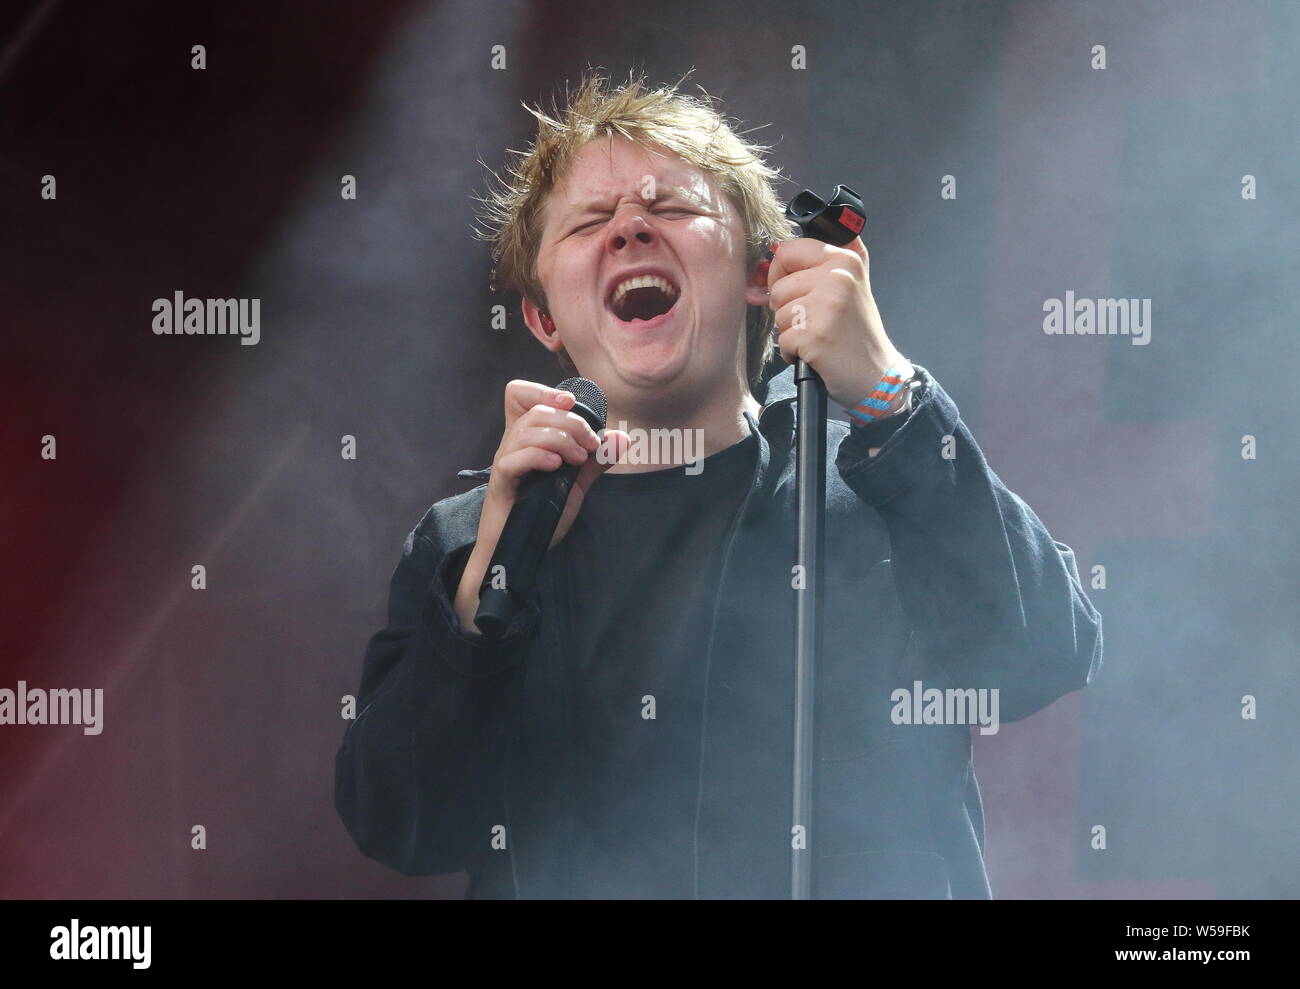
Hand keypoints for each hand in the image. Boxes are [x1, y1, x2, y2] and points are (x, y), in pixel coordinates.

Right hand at [455, 380, 627, 630]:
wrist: (520, 549)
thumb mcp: (575, 483)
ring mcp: (505, 463)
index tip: (571, 404)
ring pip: (526, 431)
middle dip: (571, 421)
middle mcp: (512, 445)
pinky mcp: (502, 484)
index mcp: (527, 438)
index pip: (518, 394)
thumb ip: (595, 461)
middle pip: (535, 410)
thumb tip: (622, 438)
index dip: (543, 390)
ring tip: (578, 459)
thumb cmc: (541, 513)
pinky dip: (538, 456)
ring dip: (561, 439)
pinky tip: (557, 467)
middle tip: (591, 446)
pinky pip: (513, 459)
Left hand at [766, 236, 911, 411]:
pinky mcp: (815, 335)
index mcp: (844, 259)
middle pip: (778, 287)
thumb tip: (780, 244)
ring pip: (779, 314)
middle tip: (816, 321)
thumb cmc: (857, 332)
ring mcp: (827, 306)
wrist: (876, 374)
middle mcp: (838, 277)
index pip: (786, 251)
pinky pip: (783, 340)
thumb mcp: (853, 282)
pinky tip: (816, 353)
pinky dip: (793, 352)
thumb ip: (826, 258)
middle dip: (788, 309)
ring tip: (819, 336)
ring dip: (792, 332)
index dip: (780, 274)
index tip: (794, 290)